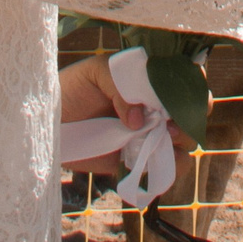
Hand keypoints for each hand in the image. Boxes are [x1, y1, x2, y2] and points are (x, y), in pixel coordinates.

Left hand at [57, 52, 190, 173]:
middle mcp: (156, 106)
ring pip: (186, 140)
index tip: (183, 94)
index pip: (186, 77)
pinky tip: (150, 161)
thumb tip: (138, 120)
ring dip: (182, 141)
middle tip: (170, 123)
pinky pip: (167, 168)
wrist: (49, 124)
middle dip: (190, 116)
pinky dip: (168, 168)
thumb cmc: (71, 88)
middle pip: (194, 110)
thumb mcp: (94, 73)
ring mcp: (151, 134)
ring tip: (161, 140)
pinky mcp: (140, 160)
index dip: (193, 85)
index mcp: (150, 78)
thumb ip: (120, 86)